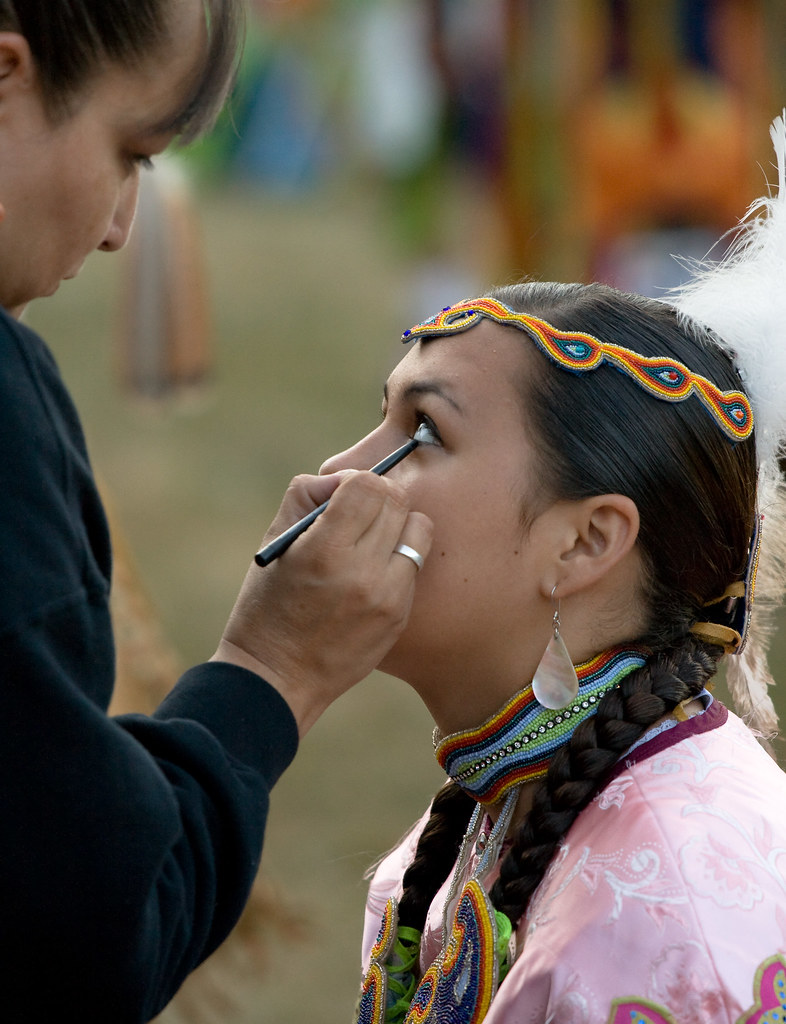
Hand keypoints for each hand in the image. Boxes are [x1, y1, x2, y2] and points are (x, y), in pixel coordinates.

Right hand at [212, 470, 432, 734]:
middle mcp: (363, 572)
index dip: (355, 481)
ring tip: (369, 543)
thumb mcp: (274, 544)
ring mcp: (388, 597)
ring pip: (418, 528)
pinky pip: (415, 564)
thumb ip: (307, 496)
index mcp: (325, 550)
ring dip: (396, 526)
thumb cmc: (267, 607)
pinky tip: (372, 574)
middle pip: (397, 501)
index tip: (341, 496)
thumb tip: (344, 478)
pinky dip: (398, 558)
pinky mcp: (400, 616)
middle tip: (356, 515)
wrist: (277, 680)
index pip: (367, 484)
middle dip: (377, 499)